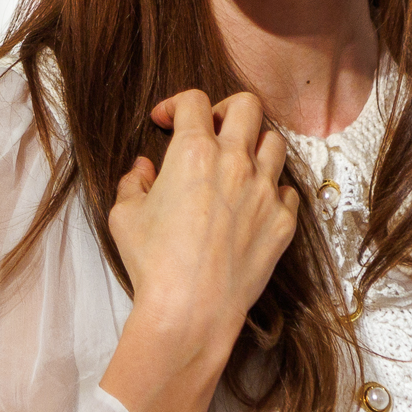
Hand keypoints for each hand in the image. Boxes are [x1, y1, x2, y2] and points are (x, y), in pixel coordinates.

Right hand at [97, 90, 302, 411]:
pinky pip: (286, 190)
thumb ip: (133, 183)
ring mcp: (265, 191)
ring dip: (253, 146)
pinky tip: (252, 204)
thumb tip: (143, 170)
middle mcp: (236, 162)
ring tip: (235, 165)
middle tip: (209, 129)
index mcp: (194, 152)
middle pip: (247, 106)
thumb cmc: (153, 263)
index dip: (175, 104)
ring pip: (274, 143)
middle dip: (225, 109)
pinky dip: (271, 189)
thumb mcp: (125, 216)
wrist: (191, 311)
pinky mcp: (283, 222)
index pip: (193, 101)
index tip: (165, 120)